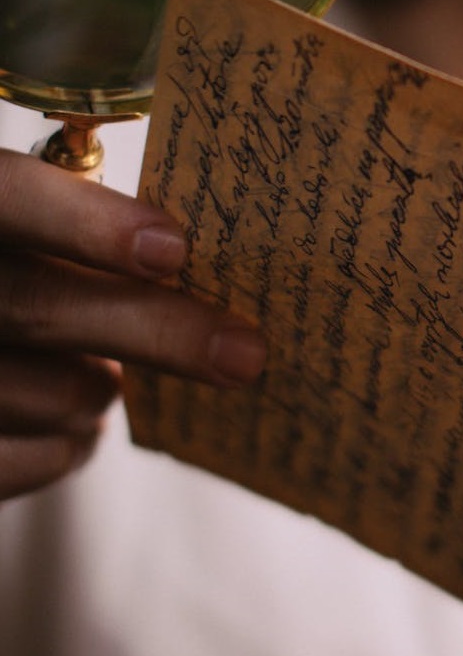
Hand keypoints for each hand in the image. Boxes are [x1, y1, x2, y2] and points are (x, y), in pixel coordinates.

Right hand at [0, 148, 265, 500]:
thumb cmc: (25, 270)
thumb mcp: (40, 226)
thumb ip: (96, 223)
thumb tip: (215, 242)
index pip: (12, 197)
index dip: (90, 223)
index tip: (175, 248)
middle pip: (41, 308)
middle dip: (161, 331)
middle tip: (247, 353)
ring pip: (61, 392)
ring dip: (107, 384)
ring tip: (96, 363)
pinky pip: (48, 458)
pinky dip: (75, 439)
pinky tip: (58, 413)